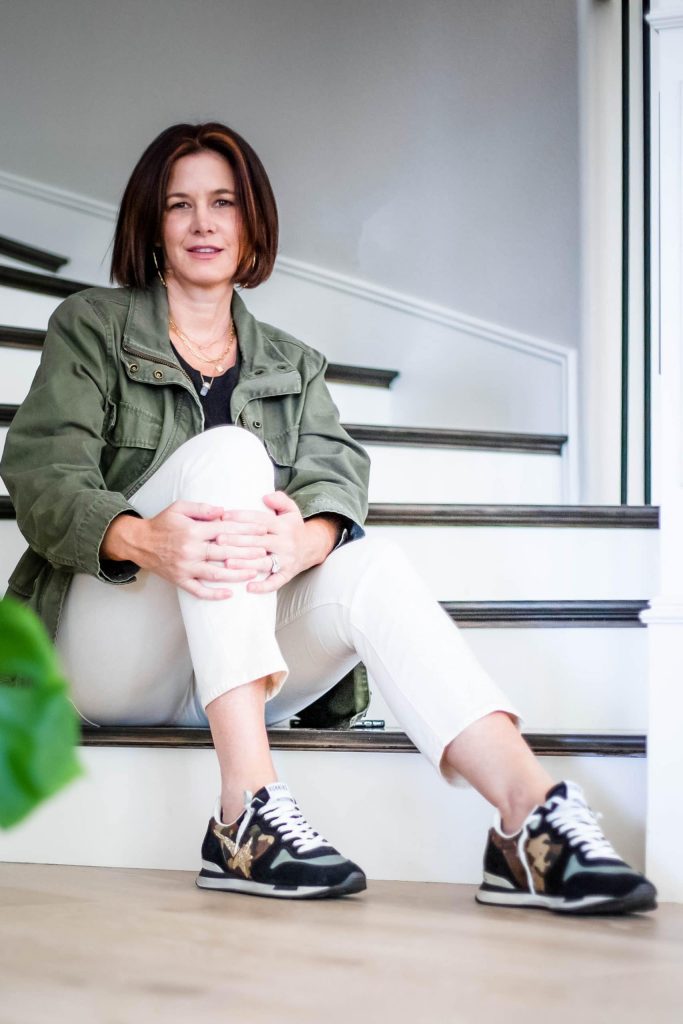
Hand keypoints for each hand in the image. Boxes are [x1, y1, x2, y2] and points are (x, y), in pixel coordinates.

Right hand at [101, 500, 269, 599]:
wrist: (138, 542)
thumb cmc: (162, 523)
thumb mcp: (179, 508)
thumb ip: (202, 509)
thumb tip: (224, 511)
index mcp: (193, 531)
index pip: (225, 530)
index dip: (245, 530)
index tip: (262, 530)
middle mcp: (191, 550)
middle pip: (225, 552)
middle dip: (247, 552)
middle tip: (266, 553)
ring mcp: (186, 567)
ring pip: (215, 573)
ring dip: (236, 574)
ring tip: (254, 573)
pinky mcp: (180, 580)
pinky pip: (198, 590)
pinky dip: (214, 594)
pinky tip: (229, 594)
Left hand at [219, 492, 337, 593]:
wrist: (312, 547)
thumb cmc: (292, 527)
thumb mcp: (291, 509)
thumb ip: (280, 499)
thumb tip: (266, 496)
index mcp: (283, 526)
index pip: (260, 520)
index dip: (242, 517)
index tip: (224, 517)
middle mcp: (285, 543)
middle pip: (258, 541)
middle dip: (237, 540)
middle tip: (218, 540)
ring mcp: (286, 560)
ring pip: (264, 562)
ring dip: (245, 563)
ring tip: (227, 563)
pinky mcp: (287, 574)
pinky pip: (276, 582)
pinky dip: (263, 586)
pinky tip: (248, 588)